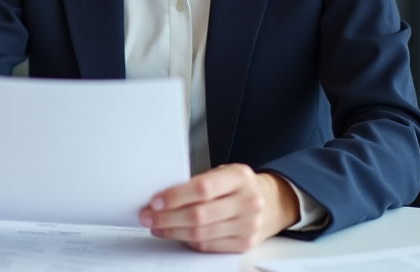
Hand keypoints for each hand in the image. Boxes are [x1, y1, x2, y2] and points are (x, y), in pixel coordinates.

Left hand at [139, 164, 298, 252]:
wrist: (270, 202)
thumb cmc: (239, 185)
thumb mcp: (225, 172)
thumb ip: (200, 182)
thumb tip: (164, 196)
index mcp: (240, 177)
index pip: (203, 188)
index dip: (176, 196)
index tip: (155, 201)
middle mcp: (248, 202)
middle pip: (199, 215)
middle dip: (167, 217)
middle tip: (148, 217)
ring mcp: (248, 226)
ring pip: (201, 234)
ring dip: (172, 231)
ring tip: (156, 226)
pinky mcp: (244, 244)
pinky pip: (208, 246)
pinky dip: (187, 241)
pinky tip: (174, 234)